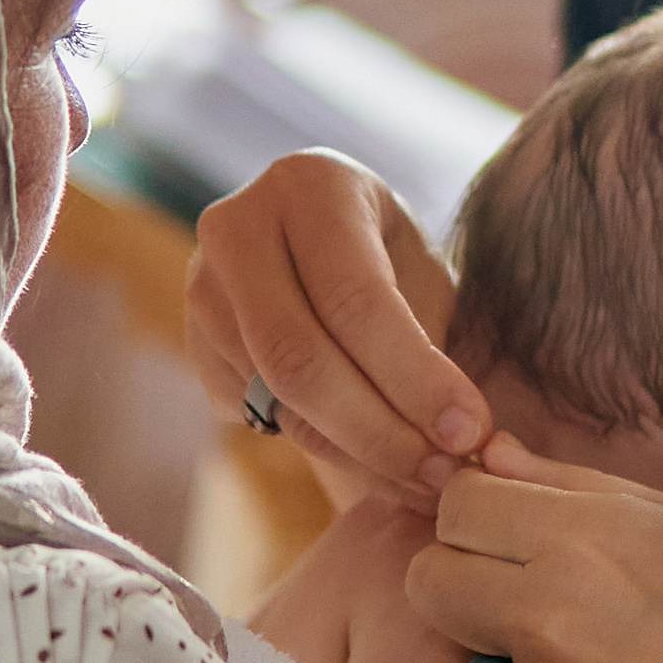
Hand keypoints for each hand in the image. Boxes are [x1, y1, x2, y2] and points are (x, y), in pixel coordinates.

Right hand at [185, 151, 490, 507]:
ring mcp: (202, 287)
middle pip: (300, 358)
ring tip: (424, 477)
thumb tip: (466, 439)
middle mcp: (238, 226)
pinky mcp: (193, 344)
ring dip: (358, 453)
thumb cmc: (388, 259)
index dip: (414, 376)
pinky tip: (379, 462)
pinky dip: (327, 451)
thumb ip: (435, 343)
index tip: (469, 431)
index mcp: (311, 184)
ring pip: (277, 398)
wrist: (314, 253)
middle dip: (380, 431)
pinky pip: (258, 416)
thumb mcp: (420, 272)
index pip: (356, 298)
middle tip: (444, 474)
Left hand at [406, 436, 662, 662]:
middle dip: (464, 579)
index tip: (513, 531)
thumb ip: (576, 488)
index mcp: (590, 541)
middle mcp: (553, 616)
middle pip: (429, 579)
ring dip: (519, 660)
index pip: (457, 504)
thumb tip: (488, 454)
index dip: (481, 513)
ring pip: (473, 660)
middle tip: (530, 597)